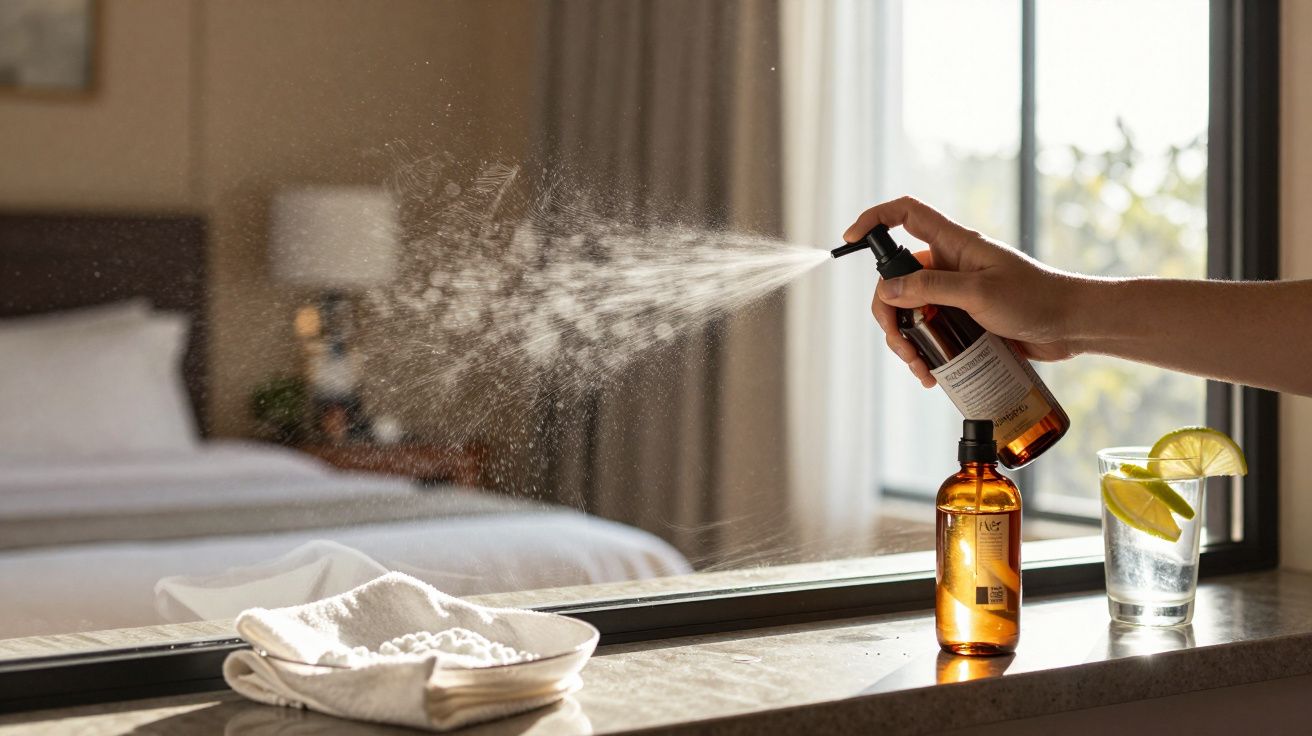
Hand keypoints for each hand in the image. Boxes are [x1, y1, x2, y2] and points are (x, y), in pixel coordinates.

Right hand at [844, 197, 1082, 387]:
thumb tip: (887, 290)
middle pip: (897, 279)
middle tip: (900, 345)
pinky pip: (930, 332)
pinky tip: (931, 374)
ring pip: (909, 312)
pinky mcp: (963, 320)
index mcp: (954, 244)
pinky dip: (924, 352)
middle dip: (888, 314)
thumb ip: (931, 288)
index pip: (905, 215)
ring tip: (919, 368)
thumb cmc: (1037, 300)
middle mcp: (950, 265)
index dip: (874, 220)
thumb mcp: (980, 294)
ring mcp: (955, 293)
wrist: (1073, 326)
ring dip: (905, 341)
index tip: (850, 239)